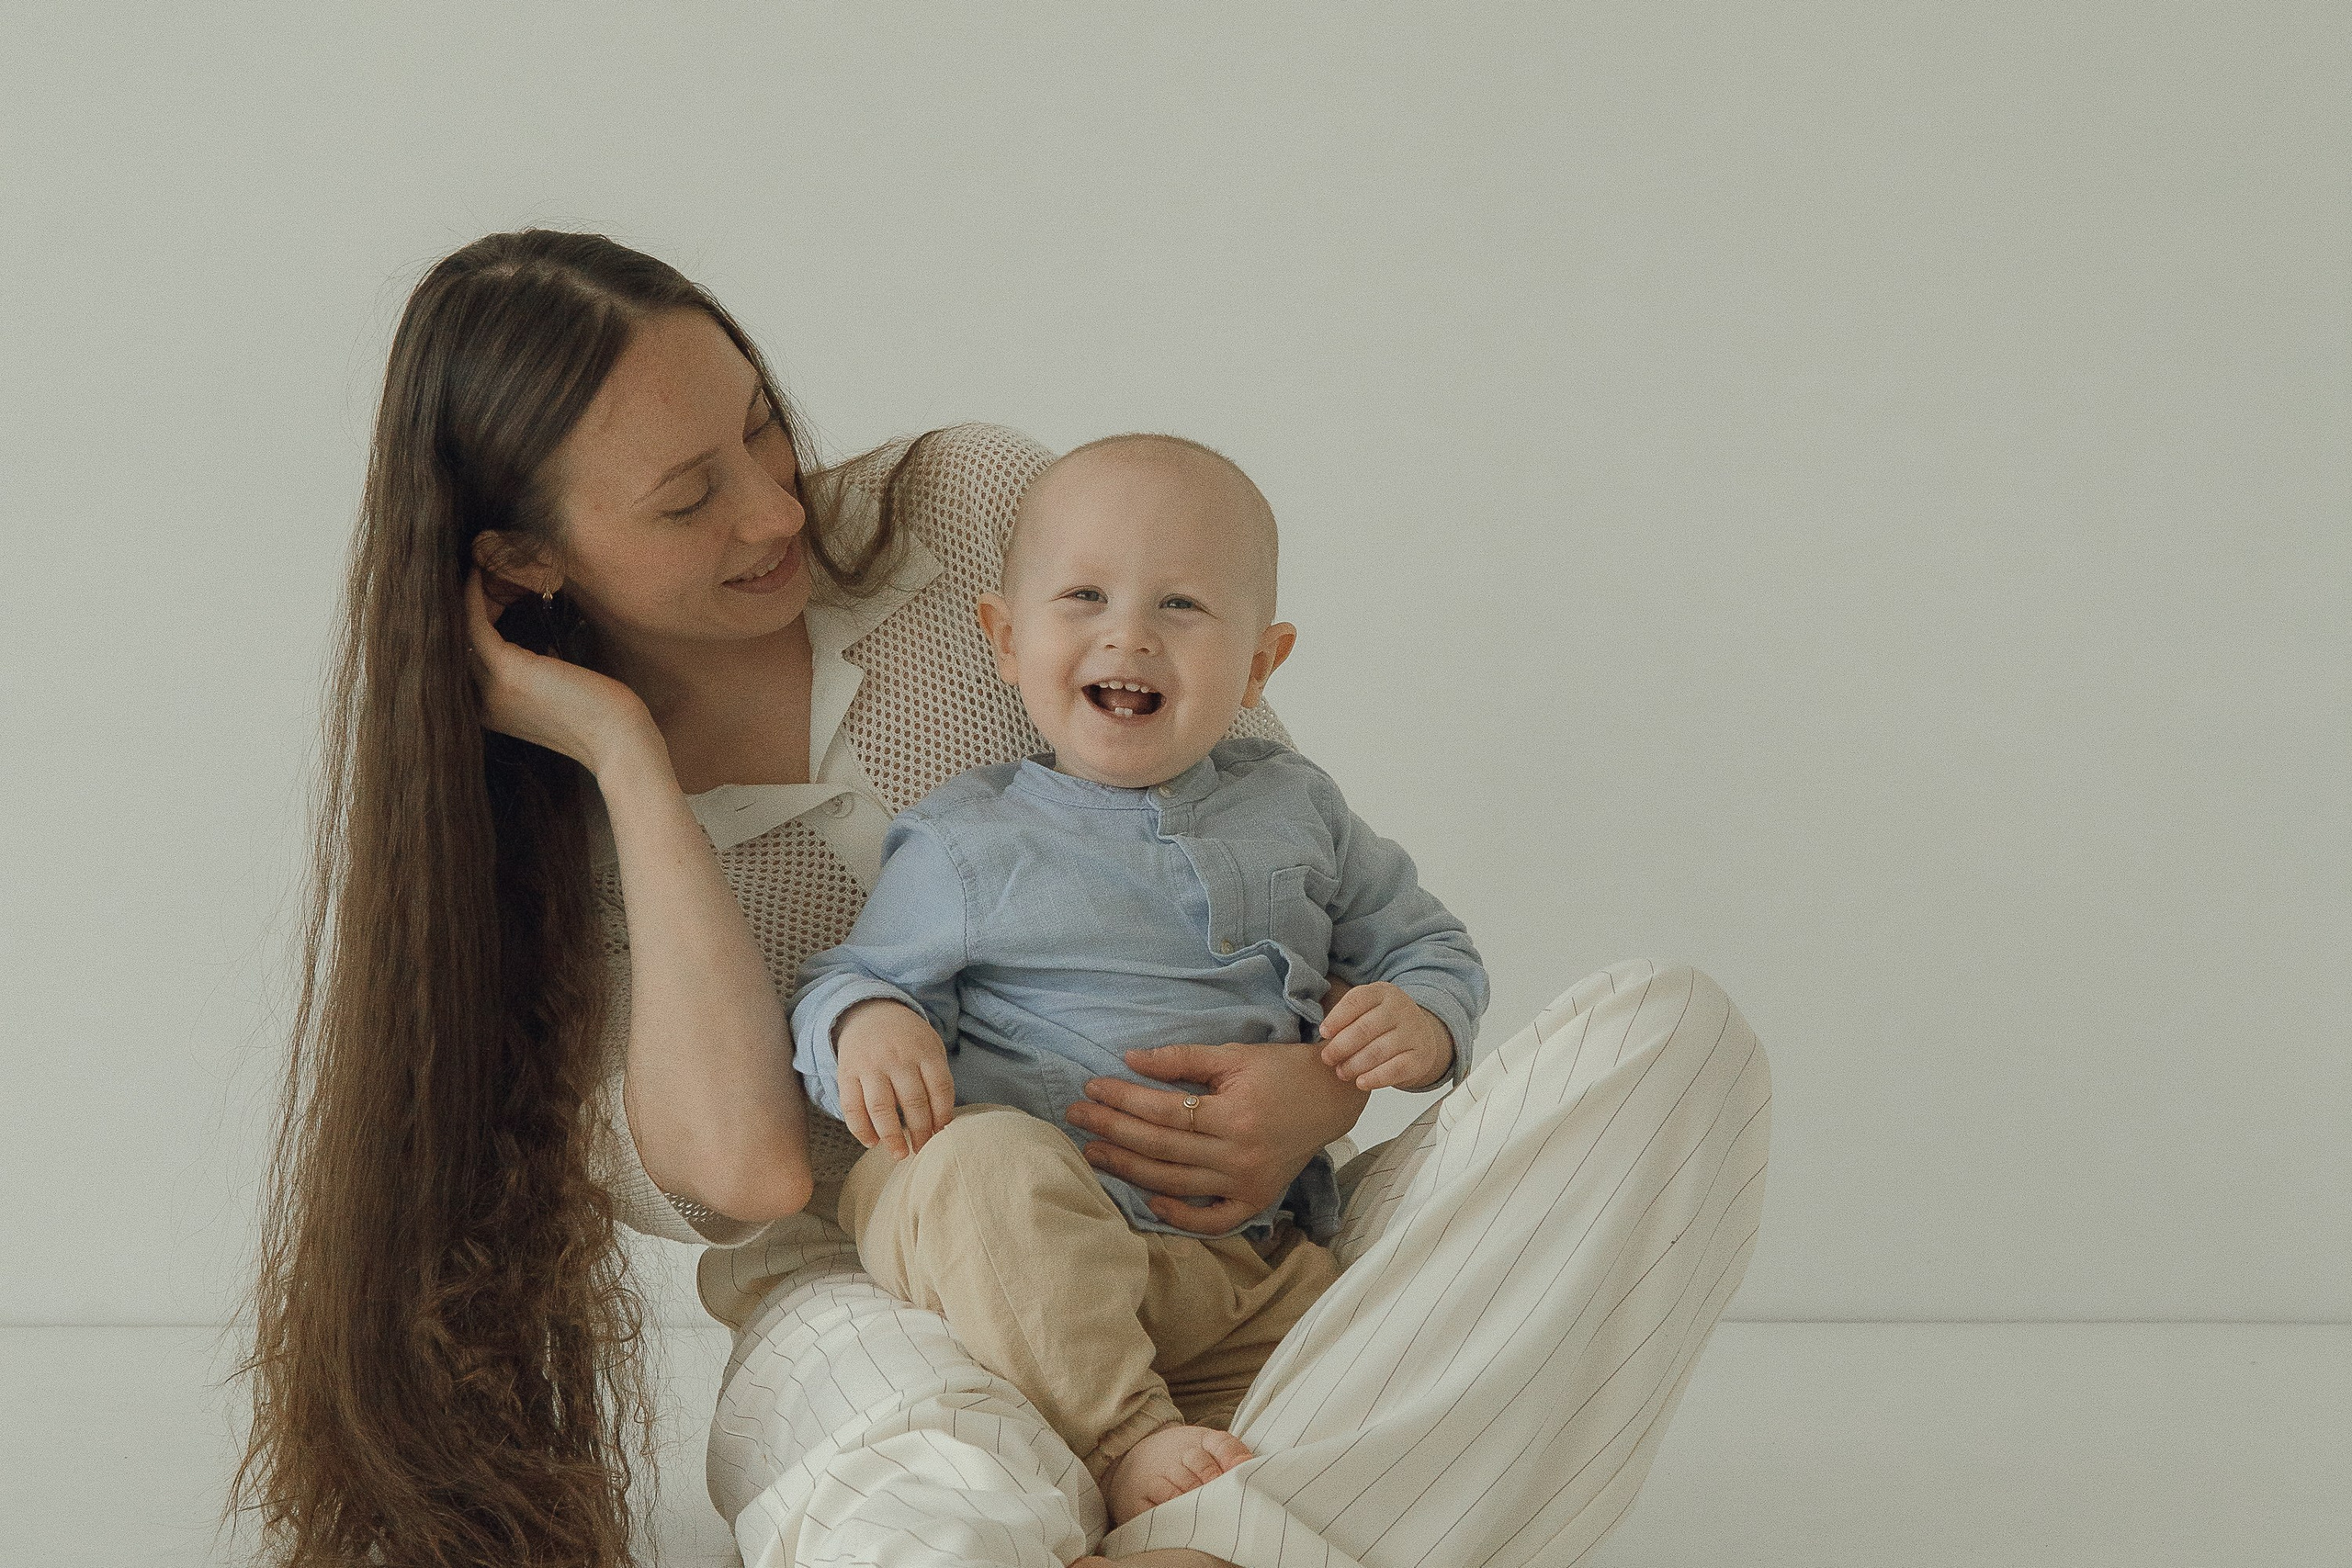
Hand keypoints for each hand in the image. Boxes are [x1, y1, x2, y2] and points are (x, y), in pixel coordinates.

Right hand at [464, 567, 655, 772]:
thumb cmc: (600, 716)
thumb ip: (540, 679)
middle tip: (460, 572)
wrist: (618, 740)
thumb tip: (542, 651)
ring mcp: (491, 690)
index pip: (465, 664)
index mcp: (491, 712)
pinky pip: (475, 624)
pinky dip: (473, 596)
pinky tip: (476, 573)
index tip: (471, 598)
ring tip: (467, 567)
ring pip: (457, 634)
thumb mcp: (559, 696)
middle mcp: (481, 705)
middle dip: (453, 609)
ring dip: (458, 597)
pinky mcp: (508, 671)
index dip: (464, 629)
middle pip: (455, 647)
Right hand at [834, 1000, 957, 1158]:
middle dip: (920, 1131)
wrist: (868, 1011)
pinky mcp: (846, 1073)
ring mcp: (870, 1065)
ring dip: (891, 1136)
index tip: (942, 1133)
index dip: (943, 1115)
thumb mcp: (929, 1045)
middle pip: (913, 1101)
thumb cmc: (906, 1038)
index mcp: (923, 1050)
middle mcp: (897, 1058)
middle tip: (923, 1149)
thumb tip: (941, 1123)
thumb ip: (936, 1077)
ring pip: (881, 1107)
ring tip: (900, 1154)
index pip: (940, 1088)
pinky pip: (852, 1106)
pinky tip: (872, 1142)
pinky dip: (861, 1128)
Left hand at [1065, 1040, 1367, 1233]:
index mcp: (1233, 1115)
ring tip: (1093, 1152)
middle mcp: (1239, 1154)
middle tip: (1076, 1117)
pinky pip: (1212, 1220)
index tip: (1090, 1087)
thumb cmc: (1281, 1070)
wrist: (1332, 1097)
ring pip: (1175, 1183)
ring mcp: (1247, 1183)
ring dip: (1128, 1169)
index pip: (1163, 1112)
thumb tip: (1130, 1058)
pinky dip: (1180, 1216)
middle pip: (1161, 1148)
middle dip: (1112, 1131)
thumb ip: (1182, 1059)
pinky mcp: (1256, 1200)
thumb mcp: (1233, 1055)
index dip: (1123, 1099)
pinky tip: (1148, 1200)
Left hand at [1317, 981, 1454, 1090]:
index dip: (1336, 1018)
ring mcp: (1413, 1032)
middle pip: (1365, 1028)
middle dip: (1341, 1046)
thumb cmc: (1381, 1024)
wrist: (1420, 1037)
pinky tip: (1361, 1082)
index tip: (1323, 1033)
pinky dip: (1375, 1078)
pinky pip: (1396, 1070)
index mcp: (1383, 992)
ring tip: (1341, 1072)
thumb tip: (1318, 1032)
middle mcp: (1401, 1008)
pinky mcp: (1420, 1057)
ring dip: (1354, 1064)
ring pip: (1378, 1051)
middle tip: (1327, 1058)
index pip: (1356, 1000)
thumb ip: (1345, 1014)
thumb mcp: (1367, 1009)